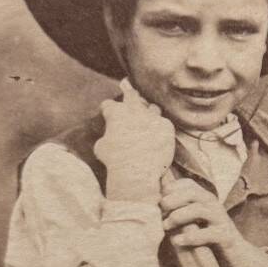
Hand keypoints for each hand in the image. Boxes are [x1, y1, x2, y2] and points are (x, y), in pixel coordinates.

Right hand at [96, 79, 175, 202]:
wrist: (137, 171)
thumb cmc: (115, 161)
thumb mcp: (100, 147)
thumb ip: (106, 136)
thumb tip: (108, 137)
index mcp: (115, 112)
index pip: (108, 104)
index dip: (108, 110)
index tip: (109, 113)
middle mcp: (134, 109)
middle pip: (132, 95)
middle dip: (130, 96)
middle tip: (130, 98)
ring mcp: (152, 116)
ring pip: (152, 108)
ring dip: (149, 113)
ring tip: (147, 122)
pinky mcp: (166, 125)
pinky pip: (164, 123)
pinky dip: (160, 130)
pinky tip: (159, 138)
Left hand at [159, 178, 267, 266]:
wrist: (239, 257)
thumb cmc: (211, 239)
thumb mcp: (196, 222)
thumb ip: (182, 212)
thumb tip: (157, 208)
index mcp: (206, 199)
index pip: (188, 184)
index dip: (171, 188)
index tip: (159, 200)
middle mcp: (214, 206)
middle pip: (192, 193)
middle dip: (172, 200)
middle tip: (161, 212)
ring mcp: (221, 220)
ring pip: (199, 210)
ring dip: (178, 216)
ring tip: (166, 226)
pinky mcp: (225, 237)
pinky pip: (208, 234)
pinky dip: (190, 237)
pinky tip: (177, 241)